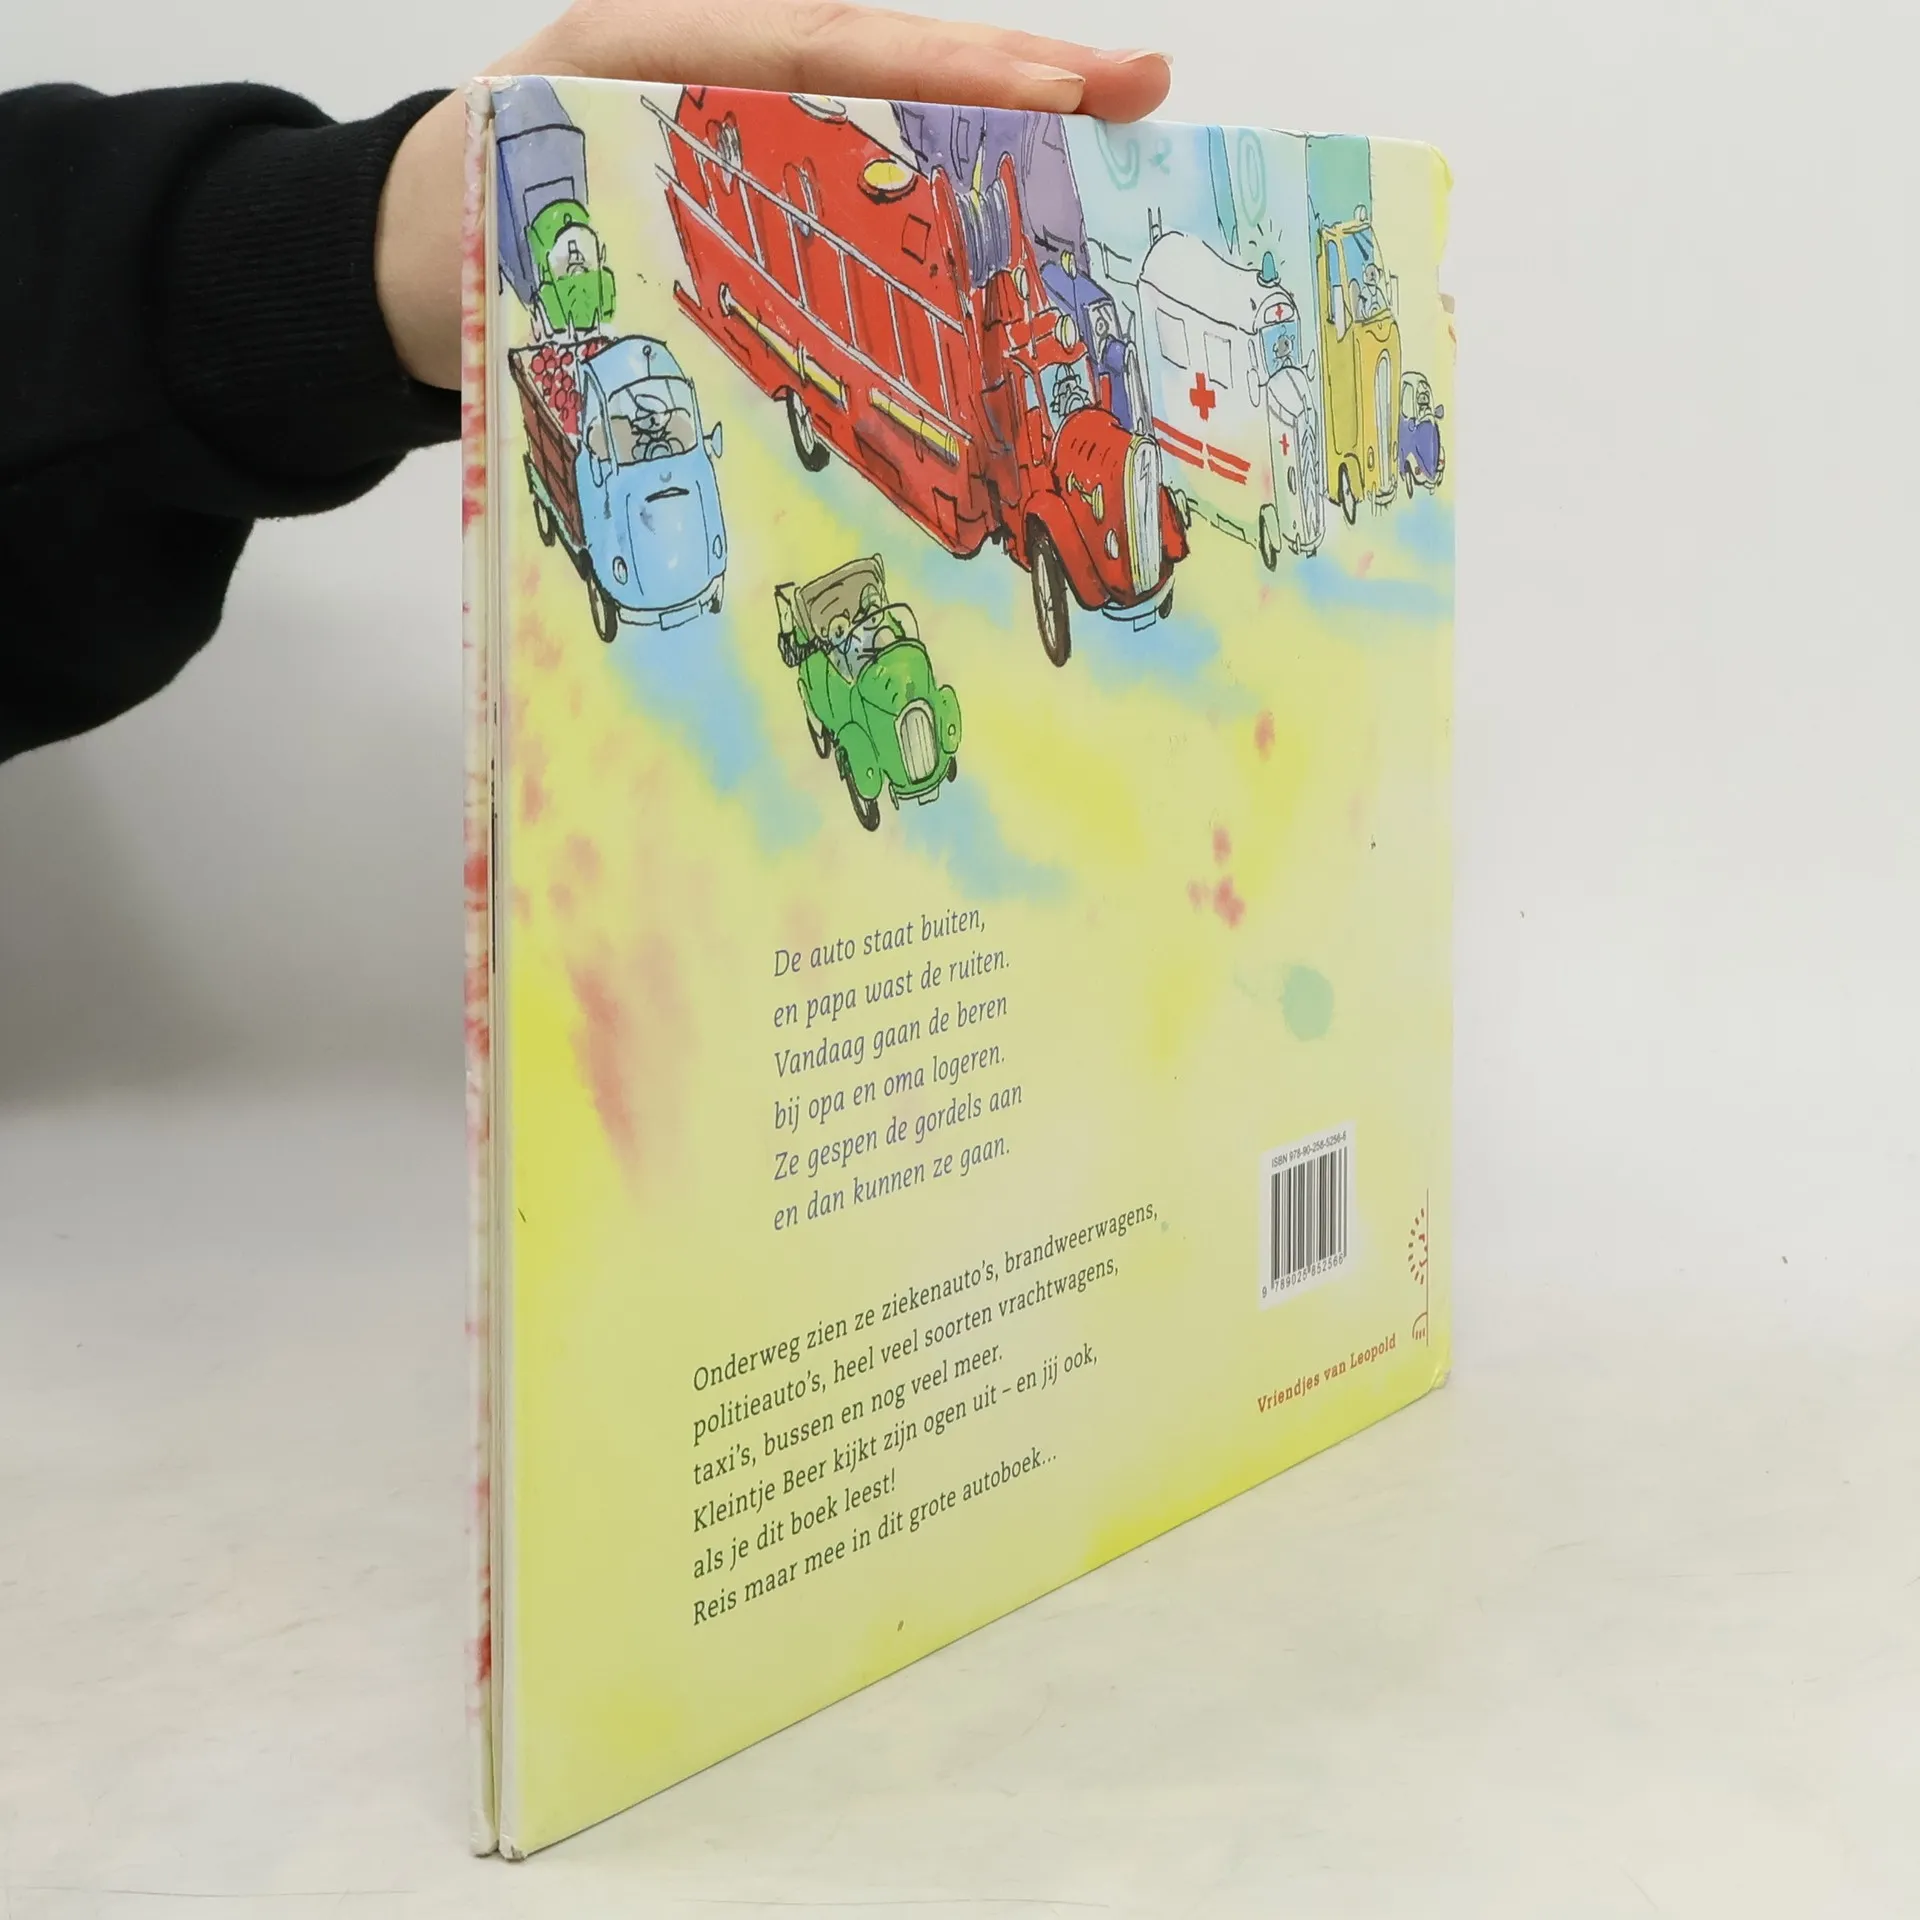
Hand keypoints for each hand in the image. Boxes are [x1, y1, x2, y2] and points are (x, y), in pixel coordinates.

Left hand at [375, 0, 1171, 388]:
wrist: (397, 250)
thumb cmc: (454, 227)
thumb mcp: (512, 211)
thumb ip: (602, 221)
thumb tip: (730, 288)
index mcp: (653, 48)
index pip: (823, 47)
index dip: (943, 70)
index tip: (1055, 90)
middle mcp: (710, 62)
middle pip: (880, 53)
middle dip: (1012, 72)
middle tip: (1135, 92)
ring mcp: (734, 108)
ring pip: (879, 96)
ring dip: (995, 115)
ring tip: (1108, 123)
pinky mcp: (747, 166)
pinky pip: (850, 159)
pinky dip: (931, 171)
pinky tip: (1013, 192)